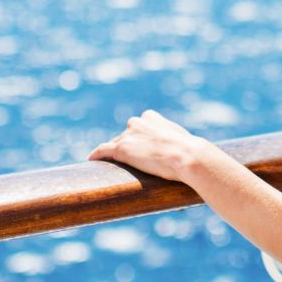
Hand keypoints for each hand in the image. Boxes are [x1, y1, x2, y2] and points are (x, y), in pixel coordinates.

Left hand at [86, 109, 209, 182]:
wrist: (188, 156)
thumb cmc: (191, 152)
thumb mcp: (184, 142)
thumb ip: (178, 143)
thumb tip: (191, 155)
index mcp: (152, 117)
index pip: (139, 126)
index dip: (138, 138)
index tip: (140, 147)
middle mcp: (137, 122)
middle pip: (125, 134)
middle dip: (127, 145)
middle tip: (130, 161)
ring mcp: (128, 135)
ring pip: (115, 144)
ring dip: (113, 153)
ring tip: (110, 165)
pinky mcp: (121, 149)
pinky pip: (103, 150)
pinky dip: (96, 154)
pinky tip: (90, 160)